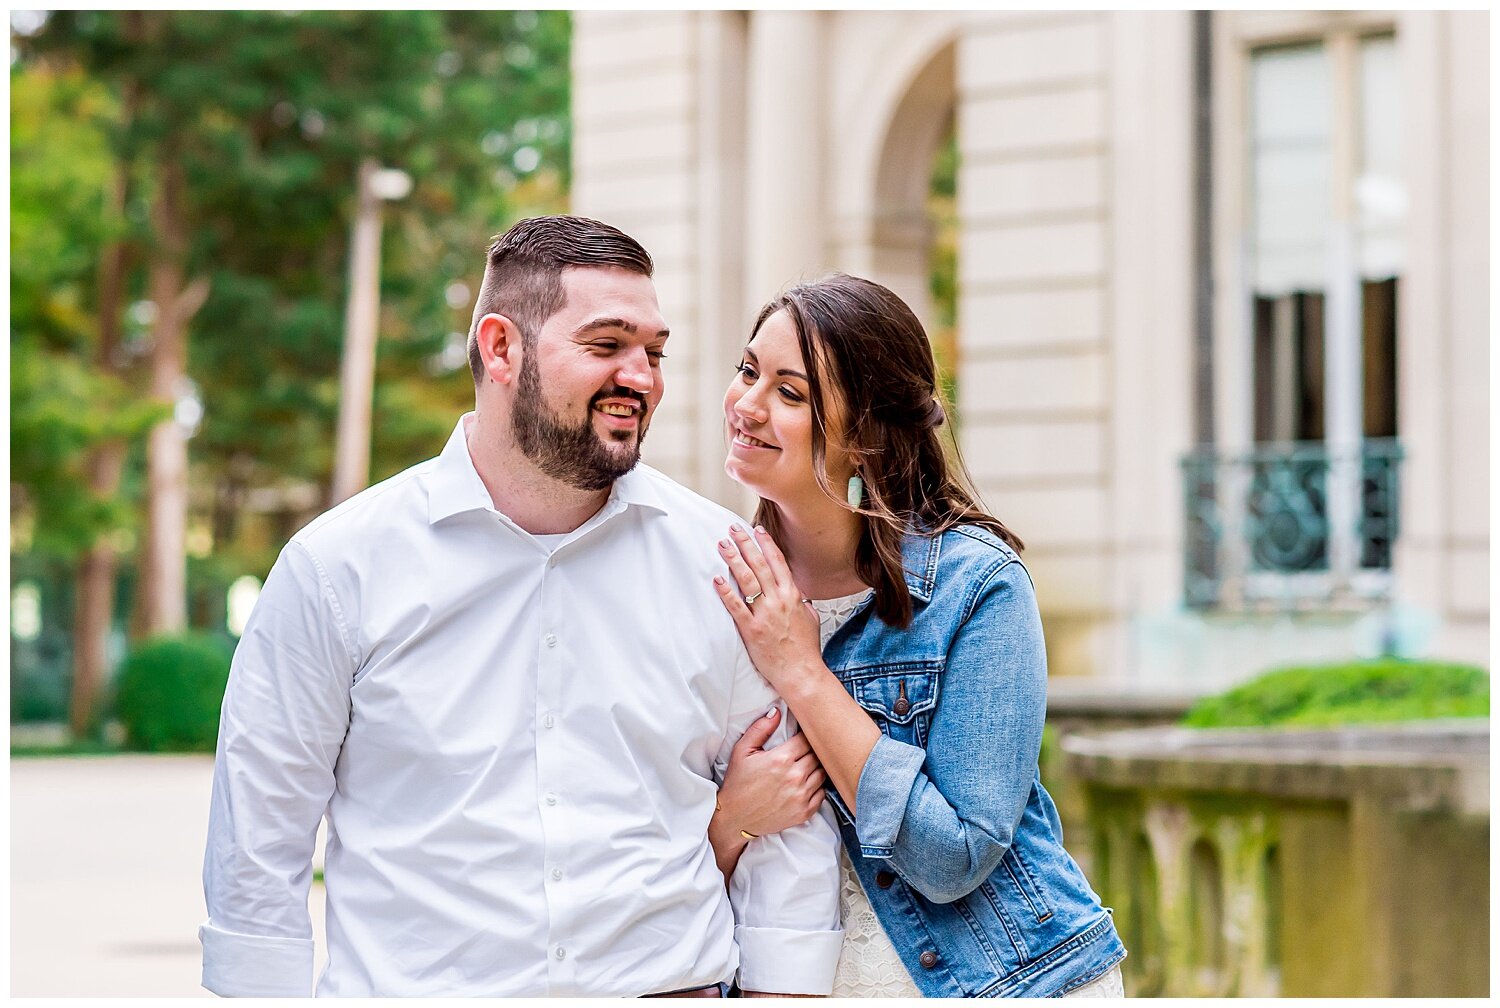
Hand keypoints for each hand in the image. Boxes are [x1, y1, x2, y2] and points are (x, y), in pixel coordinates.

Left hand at [713, 525, 823, 694]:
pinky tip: (717, 579)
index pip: (778, 562)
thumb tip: (800, 596)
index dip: (766, 544)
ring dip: (734, 560)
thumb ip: (803, 604)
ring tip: (723, 545)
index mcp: (793, 596)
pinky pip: (736, 606)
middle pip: (760, 565)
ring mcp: (765, 614)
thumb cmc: (806, 650)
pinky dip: (726, 591)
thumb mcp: (811, 620)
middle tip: (733, 530)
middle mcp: (779, 601)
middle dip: (746, 544)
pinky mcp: (751, 629)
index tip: (757, 530)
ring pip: (747, 580)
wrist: (802, 673)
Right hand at [717, 708, 827, 837]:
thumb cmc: (738, 783)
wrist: (735, 817)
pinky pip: (822, 794)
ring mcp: (801, 796)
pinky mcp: (805, 812)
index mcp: (780, 759)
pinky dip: (817, 787)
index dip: (805, 736)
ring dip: (815, 768)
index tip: (800, 738)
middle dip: (811, 751)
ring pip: (822, 773)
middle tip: (803, 752)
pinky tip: (805, 784)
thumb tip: (777, 712)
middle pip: (817, 755)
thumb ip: (760, 729)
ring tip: (804, 767)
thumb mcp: (742, 751)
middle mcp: (795, 777)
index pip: (806, 739)